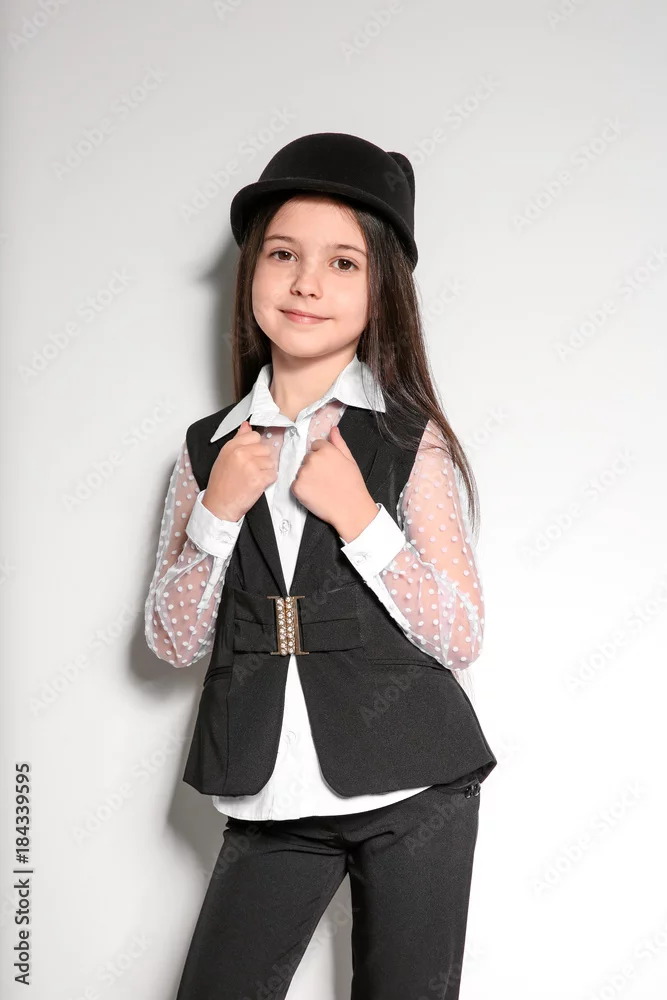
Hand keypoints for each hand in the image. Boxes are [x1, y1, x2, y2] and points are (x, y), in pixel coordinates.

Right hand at [203, 420, 277, 521]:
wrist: (219, 505)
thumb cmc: (221, 484)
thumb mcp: (224, 457)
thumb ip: (237, 439)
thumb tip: (246, 425)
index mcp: (231, 447)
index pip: (254, 436)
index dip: (255, 448)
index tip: (249, 457)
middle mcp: (241, 454)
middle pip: (265, 449)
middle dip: (261, 460)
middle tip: (250, 471)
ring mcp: (251, 466)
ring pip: (271, 462)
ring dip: (265, 471)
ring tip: (252, 479)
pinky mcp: (259, 479)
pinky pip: (273, 475)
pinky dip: (268, 481)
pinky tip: (257, 485)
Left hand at [290, 424, 378, 541]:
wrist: (351, 509)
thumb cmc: (353, 485)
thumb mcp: (350, 460)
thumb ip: (339, 443)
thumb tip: (333, 429)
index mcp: (326, 450)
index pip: (315, 445)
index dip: (323, 456)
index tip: (329, 467)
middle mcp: (312, 459)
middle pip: (307, 458)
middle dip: (314, 466)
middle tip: (327, 479)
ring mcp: (303, 473)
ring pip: (301, 471)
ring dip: (308, 477)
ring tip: (322, 488)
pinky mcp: (297, 487)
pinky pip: (296, 485)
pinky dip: (303, 489)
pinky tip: (315, 495)